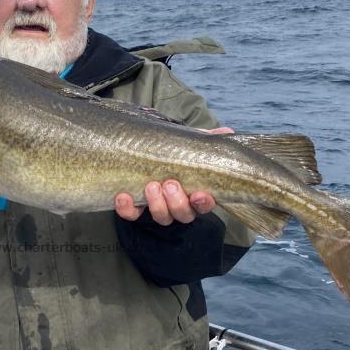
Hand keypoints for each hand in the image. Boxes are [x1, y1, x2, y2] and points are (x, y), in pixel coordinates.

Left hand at [114, 127, 232, 225]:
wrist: (143, 153)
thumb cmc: (174, 153)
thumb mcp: (190, 145)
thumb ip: (206, 141)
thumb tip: (226, 131)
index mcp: (196, 192)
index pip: (205, 204)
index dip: (203, 203)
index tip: (199, 194)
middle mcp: (178, 205)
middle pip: (183, 214)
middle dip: (177, 202)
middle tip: (169, 184)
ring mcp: (157, 208)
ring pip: (162, 217)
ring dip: (156, 204)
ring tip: (151, 186)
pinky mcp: (135, 207)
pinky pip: (132, 214)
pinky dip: (126, 208)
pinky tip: (122, 195)